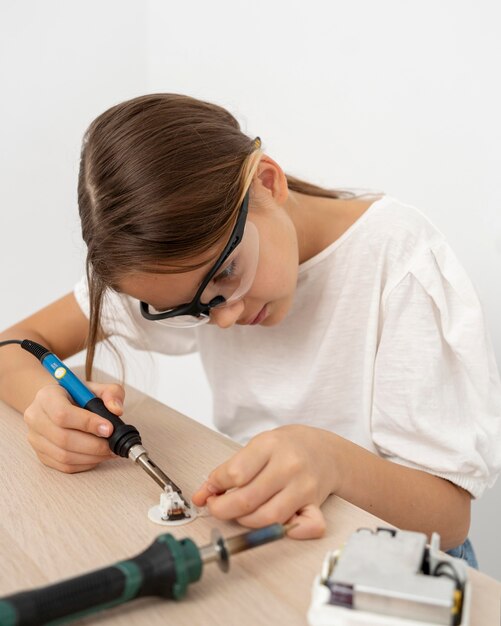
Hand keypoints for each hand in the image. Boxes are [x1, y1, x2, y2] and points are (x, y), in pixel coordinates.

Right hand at [23, 381, 124, 472]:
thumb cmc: (79, 396)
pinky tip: (98, 456)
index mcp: (47, 396)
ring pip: (64, 456)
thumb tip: (116, 410)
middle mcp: (35, 417)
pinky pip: (64, 466)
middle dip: (94, 445)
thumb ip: (111, 393)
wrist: (61, 404)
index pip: (63, 414)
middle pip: (63, 438)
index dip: (87, 423)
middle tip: (113, 445)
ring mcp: (35, 439)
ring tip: (109, 451)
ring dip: (92, 457)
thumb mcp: (97, 388)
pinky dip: (85, 464)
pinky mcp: (41, 455)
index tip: (109, 429)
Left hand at [192, 425, 340, 538]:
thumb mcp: (257, 446)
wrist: (324, 450)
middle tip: (217, 508)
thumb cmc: (287, 447)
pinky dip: (289, 532)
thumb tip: (200, 495)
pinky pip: (305, 527)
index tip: (211, 491)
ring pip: (268, 518)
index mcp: (270, 445)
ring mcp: (303, 487)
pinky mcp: (316, 505)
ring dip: (246, 522)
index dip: (215, 487)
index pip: (235, 473)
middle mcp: (289, 465)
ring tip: (240, 513)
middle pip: (247, 499)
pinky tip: (276, 525)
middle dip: (223, 510)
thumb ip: (228, 470)